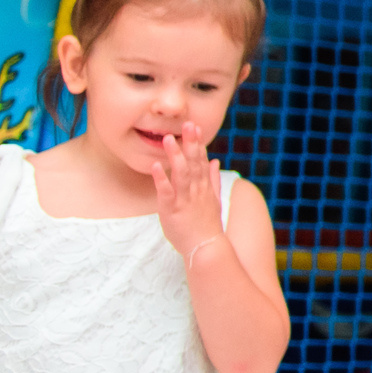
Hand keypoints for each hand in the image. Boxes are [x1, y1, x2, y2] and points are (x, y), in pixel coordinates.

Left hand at [151, 122, 225, 263]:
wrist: (207, 248)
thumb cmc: (208, 226)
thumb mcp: (214, 200)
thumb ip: (214, 179)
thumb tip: (215, 161)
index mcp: (205, 187)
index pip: (202, 161)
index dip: (198, 143)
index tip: (194, 127)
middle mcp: (197, 190)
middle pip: (194, 163)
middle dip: (190, 143)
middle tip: (187, 124)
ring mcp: (186, 199)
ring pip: (181, 174)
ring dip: (175, 156)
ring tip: (168, 139)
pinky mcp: (173, 210)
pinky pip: (167, 192)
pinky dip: (162, 179)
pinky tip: (156, 166)